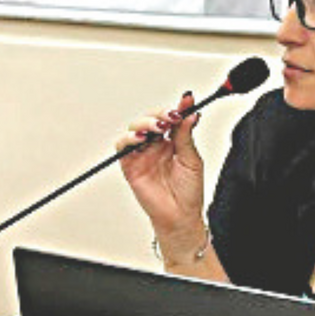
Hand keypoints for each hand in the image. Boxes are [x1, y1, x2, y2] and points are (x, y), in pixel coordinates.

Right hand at [117, 92, 204, 237]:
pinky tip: (141, 138)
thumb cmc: (188, 192)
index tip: (186, 100)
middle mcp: (156, 145)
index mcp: (173, 141)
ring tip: (157, 127)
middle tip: (171, 116)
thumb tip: (190, 113)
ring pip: (136, 128)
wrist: (180, 215)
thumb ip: (186, 135)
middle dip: (160, 114)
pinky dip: (129, 138)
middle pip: (151, 119)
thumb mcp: (192, 159)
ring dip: (145, 123)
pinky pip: (122, 146)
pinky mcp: (130, 165)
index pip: (171, 118)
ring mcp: (142, 154)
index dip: (177, 107)